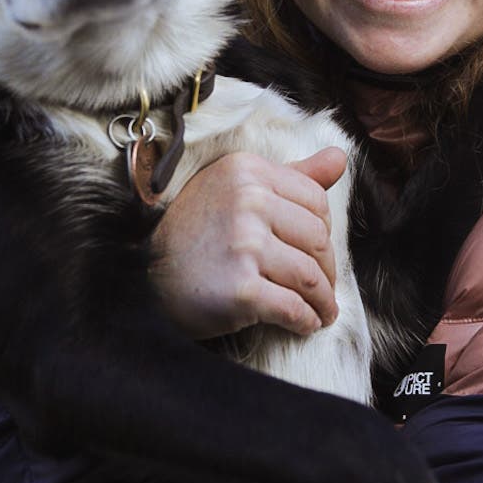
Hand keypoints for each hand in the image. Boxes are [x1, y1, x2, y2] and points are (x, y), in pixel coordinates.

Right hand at [149, 145, 348, 338]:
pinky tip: (305, 324)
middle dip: (327, 270)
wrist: (142, 279)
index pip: (315, 199)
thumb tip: (339, 158)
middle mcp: (247, 202)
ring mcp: (244, 245)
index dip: (324, 231)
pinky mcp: (242, 289)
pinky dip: (306, 321)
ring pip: (310, 277)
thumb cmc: (194, 236)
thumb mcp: (235, 189)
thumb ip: (290, 175)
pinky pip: (294, 308)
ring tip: (321, 310)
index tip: (316, 252)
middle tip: (322, 288)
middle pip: (318, 238)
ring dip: (322, 301)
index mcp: (246, 171)